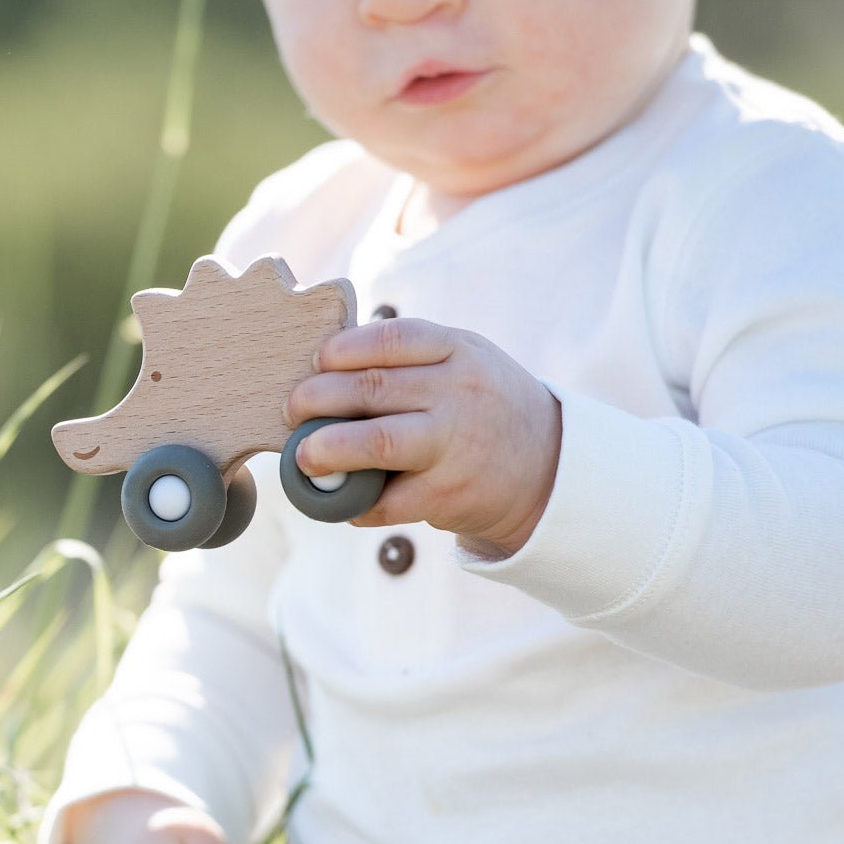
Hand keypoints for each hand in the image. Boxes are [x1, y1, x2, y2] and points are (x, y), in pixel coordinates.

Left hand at [283, 317, 561, 554]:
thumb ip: (412, 358)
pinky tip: (342, 502)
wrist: (549, 470)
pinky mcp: (448, 495)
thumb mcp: (466, 362)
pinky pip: (387, 501)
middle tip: (293, 410)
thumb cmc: (486, 409)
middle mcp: (457, 394)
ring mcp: (454, 446)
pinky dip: (355, 503)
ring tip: (303, 457)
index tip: (315, 361)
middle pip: (371, 390)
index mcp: (458, 352)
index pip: (390, 340)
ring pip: (376, 443)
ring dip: (328, 449)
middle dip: (318, 399)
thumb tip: (326, 361)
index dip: (342, 350)